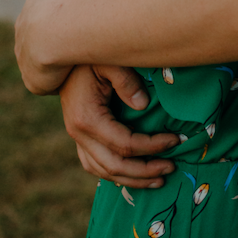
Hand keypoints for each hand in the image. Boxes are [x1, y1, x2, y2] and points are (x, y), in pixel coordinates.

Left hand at [14, 0, 81, 94]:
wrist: (52, 31)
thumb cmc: (59, 1)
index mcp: (26, 20)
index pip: (38, 24)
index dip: (55, 25)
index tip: (69, 25)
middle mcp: (21, 43)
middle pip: (37, 48)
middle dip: (52, 48)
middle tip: (74, 47)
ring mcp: (25, 65)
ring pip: (41, 68)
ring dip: (56, 66)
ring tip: (77, 63)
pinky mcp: (34, 83)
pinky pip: (47, 85)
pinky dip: (59, 81)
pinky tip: (73, 76)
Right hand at [60, 65, 179, 187]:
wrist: (62, 59)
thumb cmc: (90, 57)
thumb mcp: (109, 61)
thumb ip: (126, 81)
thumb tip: (143, 105)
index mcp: (87, 118)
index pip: (124, 144)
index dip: (152, 146)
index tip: (175, 140)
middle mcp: (79, 134)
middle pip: (114, 166)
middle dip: (145, 171)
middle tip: (171, 169)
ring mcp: (77, 138)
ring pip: (104, 171)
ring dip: (132, 179)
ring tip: (158, 180)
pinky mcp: (79, 137)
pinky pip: (95, 165)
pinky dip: (115, 174)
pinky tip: (132, 175)